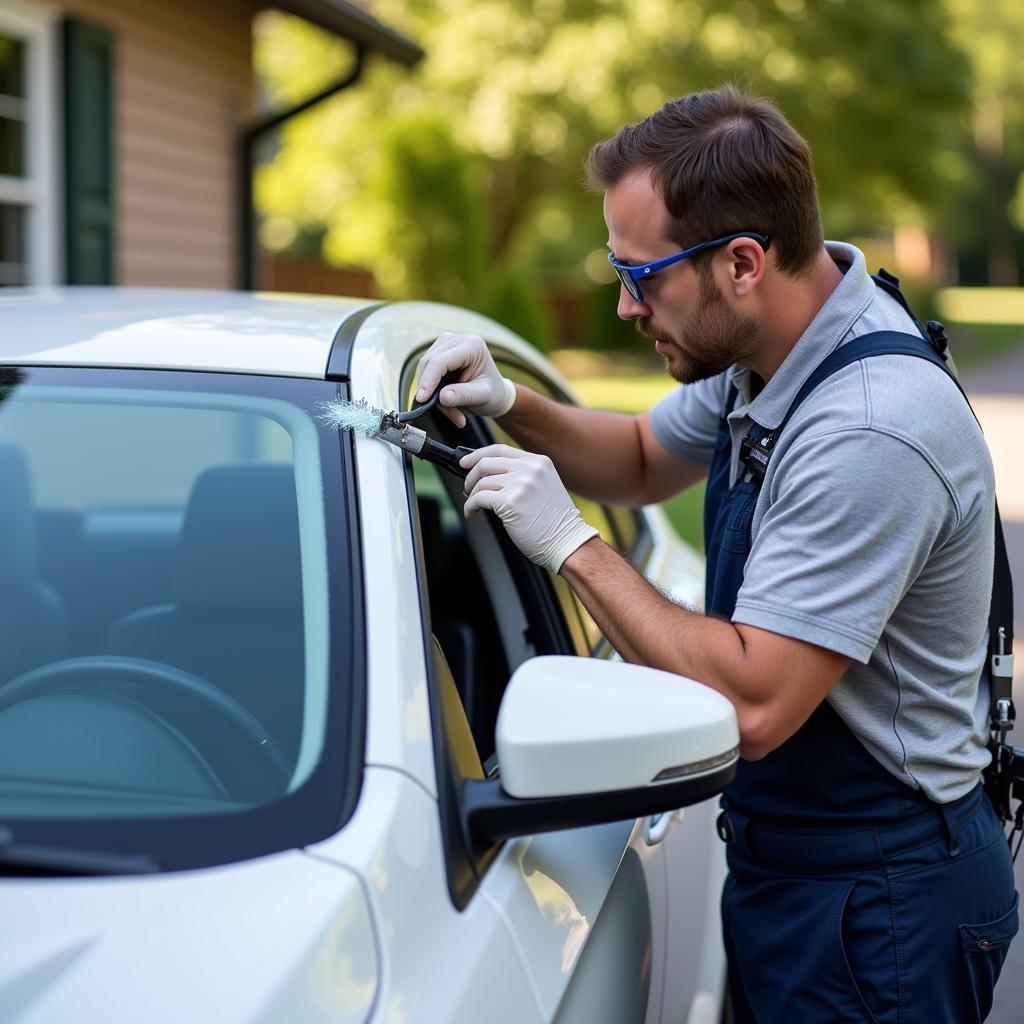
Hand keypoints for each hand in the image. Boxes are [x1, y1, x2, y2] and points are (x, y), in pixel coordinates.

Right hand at [414, 333, 516, 426]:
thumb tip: (442, 397)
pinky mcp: (438, 351)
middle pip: (428, 363)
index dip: (428, 381)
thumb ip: (463, 396)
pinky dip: (432, 390)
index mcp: (472, 346)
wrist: (495, 392)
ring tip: (454, 411)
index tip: (421, 400)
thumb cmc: (493, 394)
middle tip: (448, 413)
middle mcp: (457, 339)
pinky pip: (425, 372)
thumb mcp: (482, 397)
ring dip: (432, 393)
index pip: (440, 362)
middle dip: (431, 391)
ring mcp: (445, 343)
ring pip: (424, 368)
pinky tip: (447, 402)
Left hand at [460, 445, 597, 572]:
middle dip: (470, 476)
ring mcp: (520, 484)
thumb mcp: (544, 486)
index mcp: (538, 462)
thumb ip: (523, 475)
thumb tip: (489, 475)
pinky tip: (472, 513)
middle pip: (486, 462)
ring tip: (474, 506)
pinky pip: (479, 498)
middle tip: (468, 489)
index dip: (478, 455)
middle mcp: (530, 469)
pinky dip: (470, 506)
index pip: (500, 450)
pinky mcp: (510, 502)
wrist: (566, 542)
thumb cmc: (554, 522)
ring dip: (471, 495)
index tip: (465, 463)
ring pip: (481, 482)